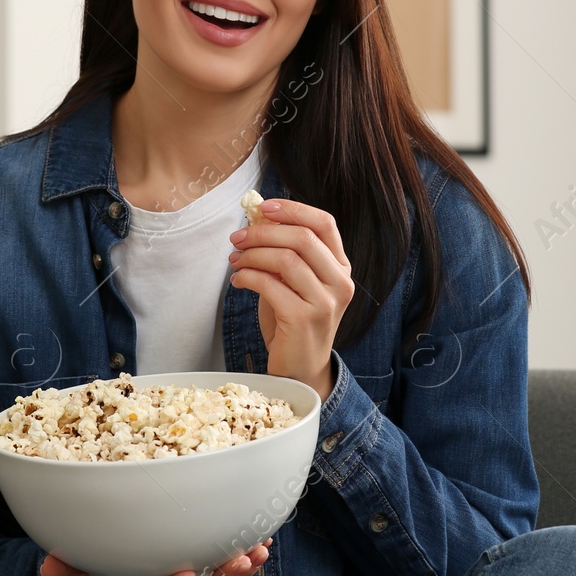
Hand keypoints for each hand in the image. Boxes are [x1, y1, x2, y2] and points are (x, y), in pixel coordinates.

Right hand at [39, 538, 272, 575]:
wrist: (120, 569)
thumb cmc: (103, 569)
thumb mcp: (81, 571)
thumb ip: (67, 571)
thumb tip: (48, 566)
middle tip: (238, 562)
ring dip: (242, 567)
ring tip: (259, 550)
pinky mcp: (208, 560)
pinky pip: (229, 560)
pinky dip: (247, 552)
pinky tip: (262, 536)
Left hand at [228, 198, 352, 399]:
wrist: (300, 369)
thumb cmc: (292, 320)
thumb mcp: (293, 281)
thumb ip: (283, 252)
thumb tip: (255, 219)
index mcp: (340, 267)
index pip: (324, 223)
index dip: (293, 209)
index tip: (263, 207)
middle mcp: (340, 282)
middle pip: (303, 237)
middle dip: (264, 232)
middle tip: (237, 238)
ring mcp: (325, 302)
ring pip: (286, 259)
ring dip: (253, 255)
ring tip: (235, 260)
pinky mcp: (304, 319)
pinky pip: (270, 285)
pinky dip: (248, 277)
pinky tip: (238, 281)